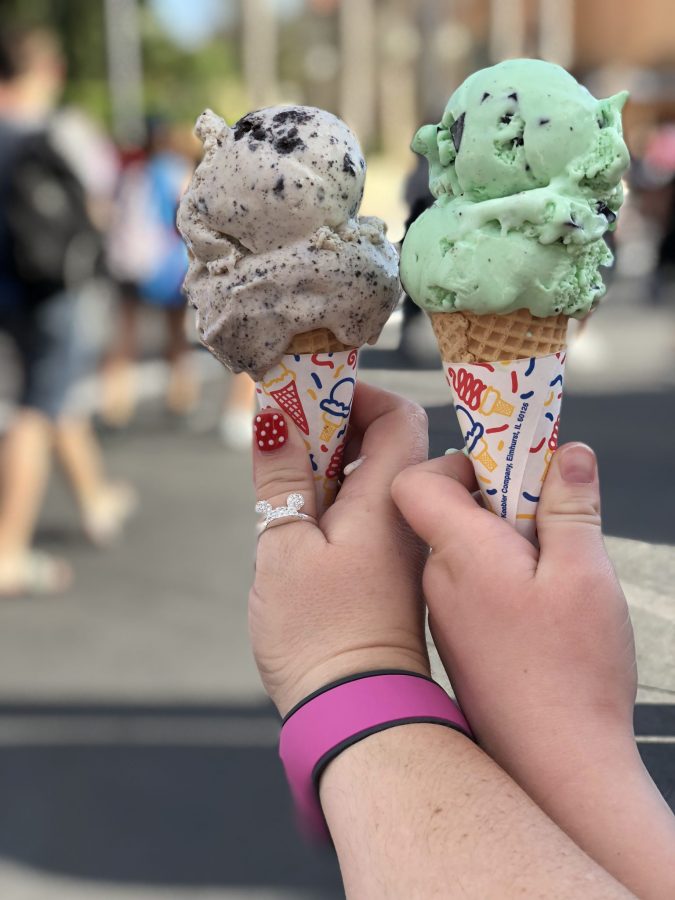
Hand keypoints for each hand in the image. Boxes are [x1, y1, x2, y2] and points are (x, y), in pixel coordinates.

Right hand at [250, 383, 428, 715]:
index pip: (397, 415)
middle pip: (385, 441)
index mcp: (389, 500)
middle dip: (333, 427)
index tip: (306, 397)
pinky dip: (333, 500)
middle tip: (284, 438)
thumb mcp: (284, 545)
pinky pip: (365, 512)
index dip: (355, 395)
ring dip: (328, 465)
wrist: (355, 712)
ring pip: (371, 478)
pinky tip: (300, 523)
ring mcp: (399, 545)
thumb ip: (281, 476)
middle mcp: (405, 517)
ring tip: (284, 482)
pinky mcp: (385, 571)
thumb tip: (275, 416)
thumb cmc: (320, 633)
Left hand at [391, 442, 637, 794]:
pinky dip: (499, 571)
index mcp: (458, 551)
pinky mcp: (458, 637)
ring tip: (551, 558)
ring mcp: (443, 611)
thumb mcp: (584, 575)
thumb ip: (570, 506)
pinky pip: (468, 580)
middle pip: (445, 507)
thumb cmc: (569, 674)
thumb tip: (567, 453)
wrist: (552, 767)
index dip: (460, 461)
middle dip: (496, 495)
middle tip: (546, 507)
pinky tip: (538, 599)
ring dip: (502, 536)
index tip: (510, 464)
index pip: (418, 479)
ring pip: (462, 545)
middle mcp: (436, 578)